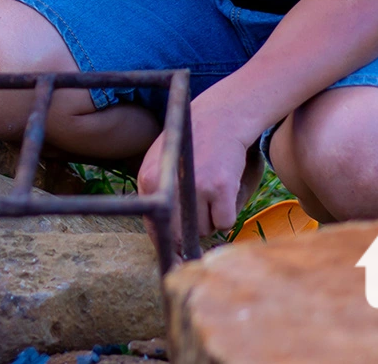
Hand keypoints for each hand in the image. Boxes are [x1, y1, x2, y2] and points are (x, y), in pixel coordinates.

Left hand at [140, 99, 260, 240]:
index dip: (168, 246)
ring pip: (204, 229)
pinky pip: (225, 223)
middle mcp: (169, 185)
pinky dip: (228, 213)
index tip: (176, 259)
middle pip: (180, 235)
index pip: (155, 227)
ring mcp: (195, 188)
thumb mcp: (163, 161)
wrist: (220, 117)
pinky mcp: (220, 188)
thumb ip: (158, 194)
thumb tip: (166, 239)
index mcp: (149, 179)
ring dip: (211, 218)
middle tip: (202, 214)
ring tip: (212, 190)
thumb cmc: (192, 144)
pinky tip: (225, 190)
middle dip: (191, 232)